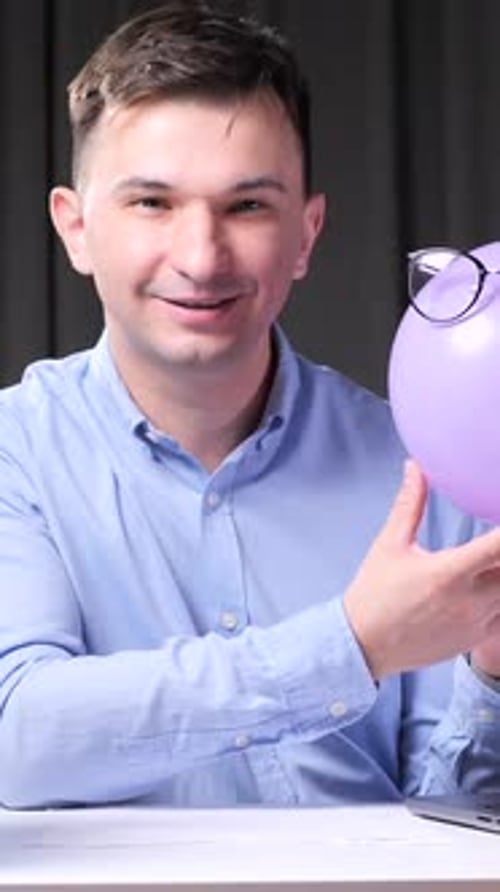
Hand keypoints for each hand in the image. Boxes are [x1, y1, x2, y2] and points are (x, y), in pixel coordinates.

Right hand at [344, 460, 499, 679]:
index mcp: (449, 572)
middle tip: (495, 540)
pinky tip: (488, 585)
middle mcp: (470, 600)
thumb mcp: (390, 544)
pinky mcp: (476, 640)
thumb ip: (410, 504)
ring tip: (489, 560)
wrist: (364, 645)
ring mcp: (477, 623)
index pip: (499, 545)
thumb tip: (415, 467)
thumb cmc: (374, 592)